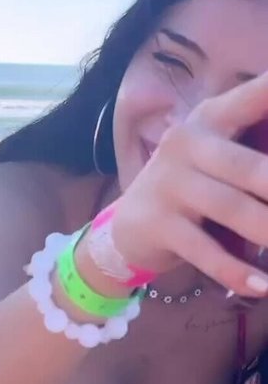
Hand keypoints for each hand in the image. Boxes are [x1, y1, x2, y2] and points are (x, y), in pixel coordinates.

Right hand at [111, 70, 267, 296]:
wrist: (130, 228)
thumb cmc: (194, 188)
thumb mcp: (221, 159)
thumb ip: (258, 155)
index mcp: (211, 118)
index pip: (255, 97)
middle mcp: (186, 142)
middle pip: (251, 167)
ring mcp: (168, 182)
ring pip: (233, 210)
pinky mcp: (157, 222)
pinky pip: (205, 251)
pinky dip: (238, 272)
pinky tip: (263, 286)